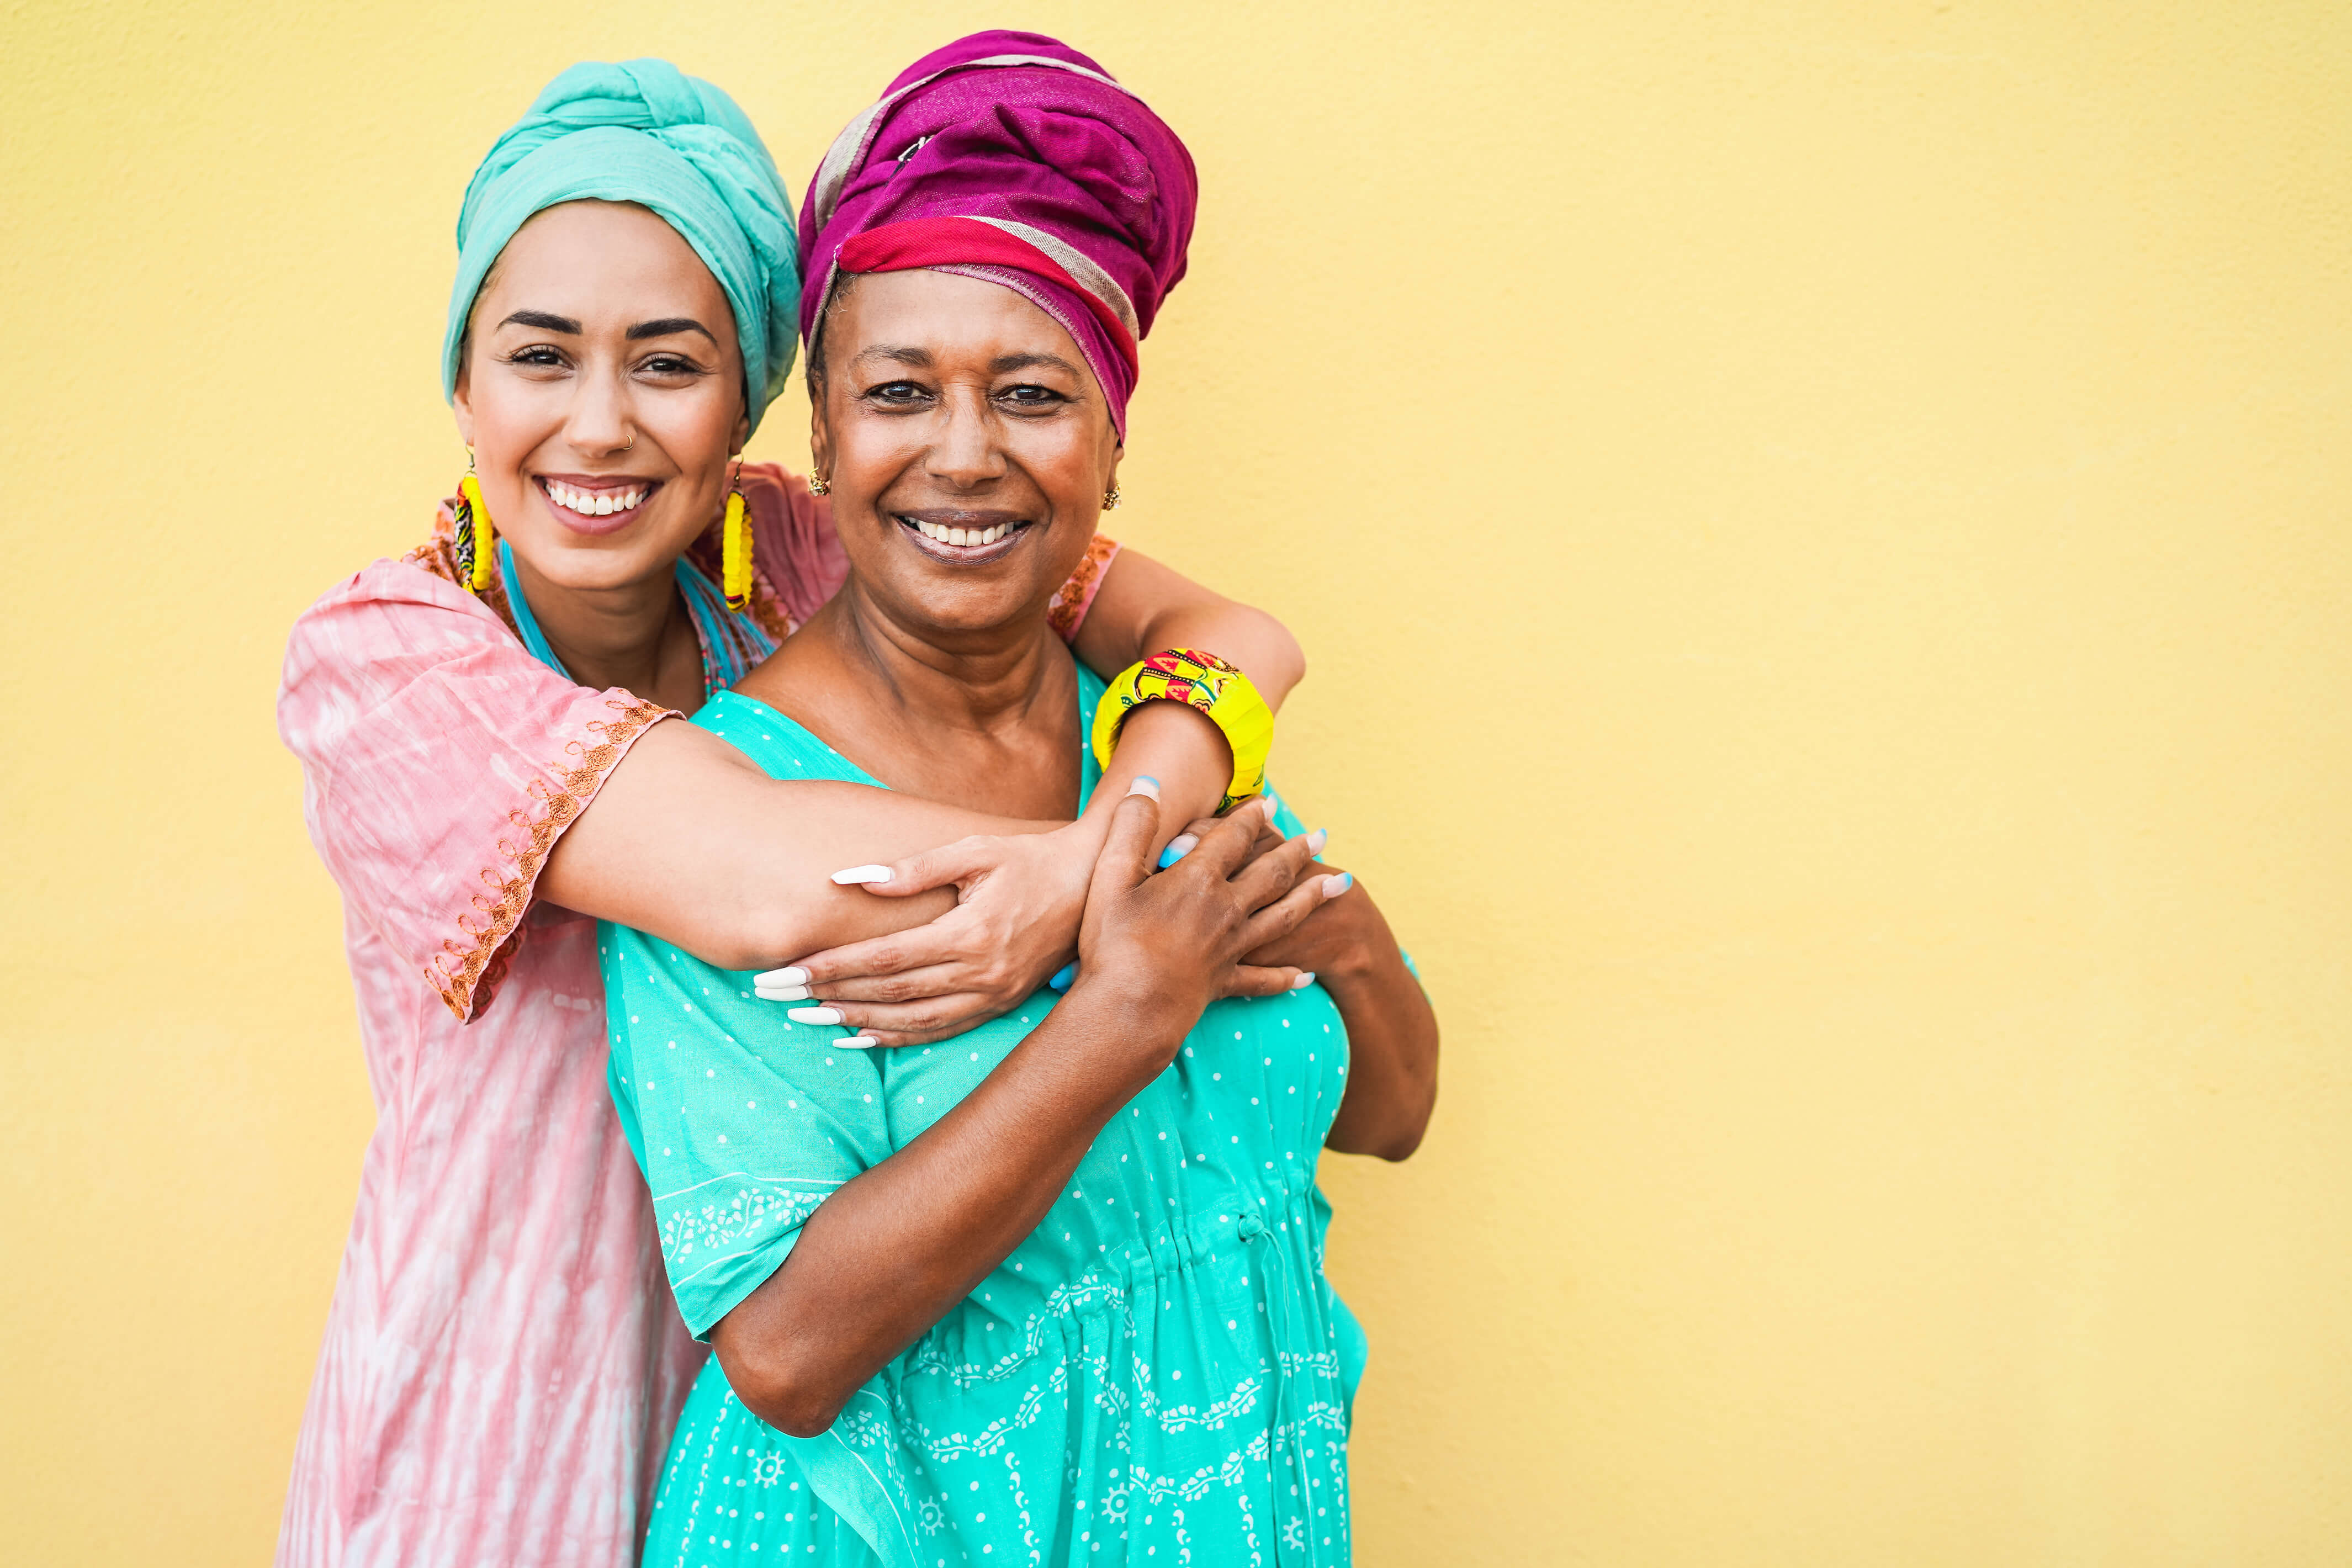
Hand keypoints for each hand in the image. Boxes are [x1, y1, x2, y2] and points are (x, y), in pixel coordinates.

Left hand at [752, 825, 1094, 1046]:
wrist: (1090, 887)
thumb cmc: (1028, 859)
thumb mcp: (975, 851)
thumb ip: (914, 868)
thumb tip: (851, 879)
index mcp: (971, 932)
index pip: (886, 957)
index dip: (833, 965)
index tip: (788, 969)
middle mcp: (980, 973)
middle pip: (889, 993)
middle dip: (828, 995)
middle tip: (777, 996)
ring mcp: (991, 995)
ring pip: (911, 1020)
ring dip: (855, 1023)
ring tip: (807, 1021)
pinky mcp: (998, 1006)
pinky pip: (938, 1032)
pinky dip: (895, 1039)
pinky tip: (859, 1038)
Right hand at [1069, 788, 1331, 1057]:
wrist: (1128, 1012)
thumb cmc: (1113, 944)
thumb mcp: (1111, 876)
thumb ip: (1131, 827)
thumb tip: (1145, 783)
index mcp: (1199, 880)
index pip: (1233, 838)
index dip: (1251, 818)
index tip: (1270, 804)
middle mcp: (1226, 909)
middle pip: (1272, 873)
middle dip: (1297, 851)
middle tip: (1321, 836)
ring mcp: (1231, 947)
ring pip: (1283, 917)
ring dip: (1313, 897)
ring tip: (1340, 884)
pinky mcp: (1226, 982)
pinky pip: (1265, 978)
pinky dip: (1287, 977)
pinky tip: (1306, 976)